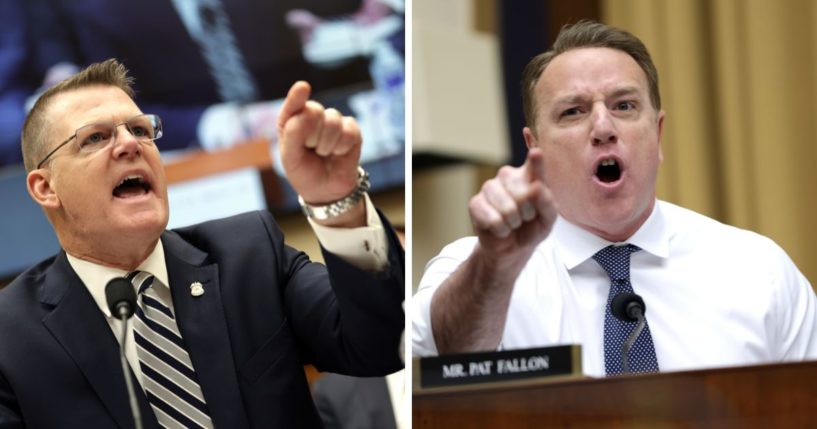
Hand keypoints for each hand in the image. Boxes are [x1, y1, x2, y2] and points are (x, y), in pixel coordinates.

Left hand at [277, 81, 361, 204]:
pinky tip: (338, 153)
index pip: (293, 104)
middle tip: (310, 149)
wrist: (325, 189)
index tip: (303, 88)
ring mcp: (333, 121)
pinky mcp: (351, 129)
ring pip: (332, 121)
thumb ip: (293, 134)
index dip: (298, 96)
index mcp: (291, 119)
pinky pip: (348, 131)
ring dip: (326, 144)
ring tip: (323, 153)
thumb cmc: (303, 171)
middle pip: (314, 110)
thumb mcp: (290, 157)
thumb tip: (307, 112)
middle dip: (311, 135)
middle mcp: (312, 116)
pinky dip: (341, 147)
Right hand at [468, 148, 557, 260]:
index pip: (534, 164)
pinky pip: (493, 220)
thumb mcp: (547, 219)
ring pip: (508, 209)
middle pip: (523, 195)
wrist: (511, 247)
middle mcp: (508, 175)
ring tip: (513, 223)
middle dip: (528, 213)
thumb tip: (536, 188)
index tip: (536, 153)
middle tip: (525, 217)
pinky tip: (500, 228)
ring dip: (514, 223)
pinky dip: (501, 230)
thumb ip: (547, 203)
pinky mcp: (475, 202)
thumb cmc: (532, 228)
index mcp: (529, 175)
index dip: (536, 160)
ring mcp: (489, 187)